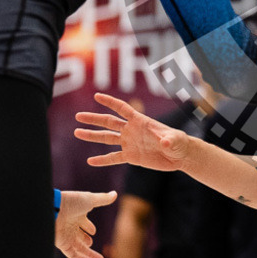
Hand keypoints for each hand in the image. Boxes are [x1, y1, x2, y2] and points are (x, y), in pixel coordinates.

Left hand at [55, 189, 116, 257]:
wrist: (54, 208)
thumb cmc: (72, 202)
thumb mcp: (91, 200)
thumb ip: (103, 199)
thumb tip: (115, 194)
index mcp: (77, 215)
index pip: (83, 223)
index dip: (88, 227)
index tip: (93, 231)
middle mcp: (71, 226)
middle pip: (81, 237)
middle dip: (89, 243)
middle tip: (94, 246)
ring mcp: (67, 236)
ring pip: (79, 248)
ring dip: (89, 254)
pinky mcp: (62, 244)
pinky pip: (72, 254)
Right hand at [75, 93, 191, 170]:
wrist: (179, 156)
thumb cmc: (179, 143)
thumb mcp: (175, 140)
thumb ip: (169, 140)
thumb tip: (164, 142)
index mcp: (141, 122)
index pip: (123, 109)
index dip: (110, 102)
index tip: (97, 96)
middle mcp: (132, 131)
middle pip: (109, 122)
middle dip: (94, 119)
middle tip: (78, 116)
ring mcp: (130, 143)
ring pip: (107, 138)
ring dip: (92, 136)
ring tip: (77, 133)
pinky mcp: (131, 156)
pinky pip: (113, 158)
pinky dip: (102, 160)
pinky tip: (90, 161)